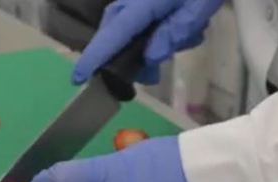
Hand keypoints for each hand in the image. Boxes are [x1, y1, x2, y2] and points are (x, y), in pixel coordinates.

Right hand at [72, 0, 225, 84]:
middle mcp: (131, 0)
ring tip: (187, 36)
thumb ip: (174, 32)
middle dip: (131, 57)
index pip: (113, 34)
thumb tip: (149, 57)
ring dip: (153, 43)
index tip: (78, 77)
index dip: (95, 57)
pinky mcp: (143, 0)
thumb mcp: (199, 7)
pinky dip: (158, 31)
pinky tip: (186, 27)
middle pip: (115, 34)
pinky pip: (140, 20)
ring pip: (129, 30)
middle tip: (153, 74)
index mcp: (143, 4)